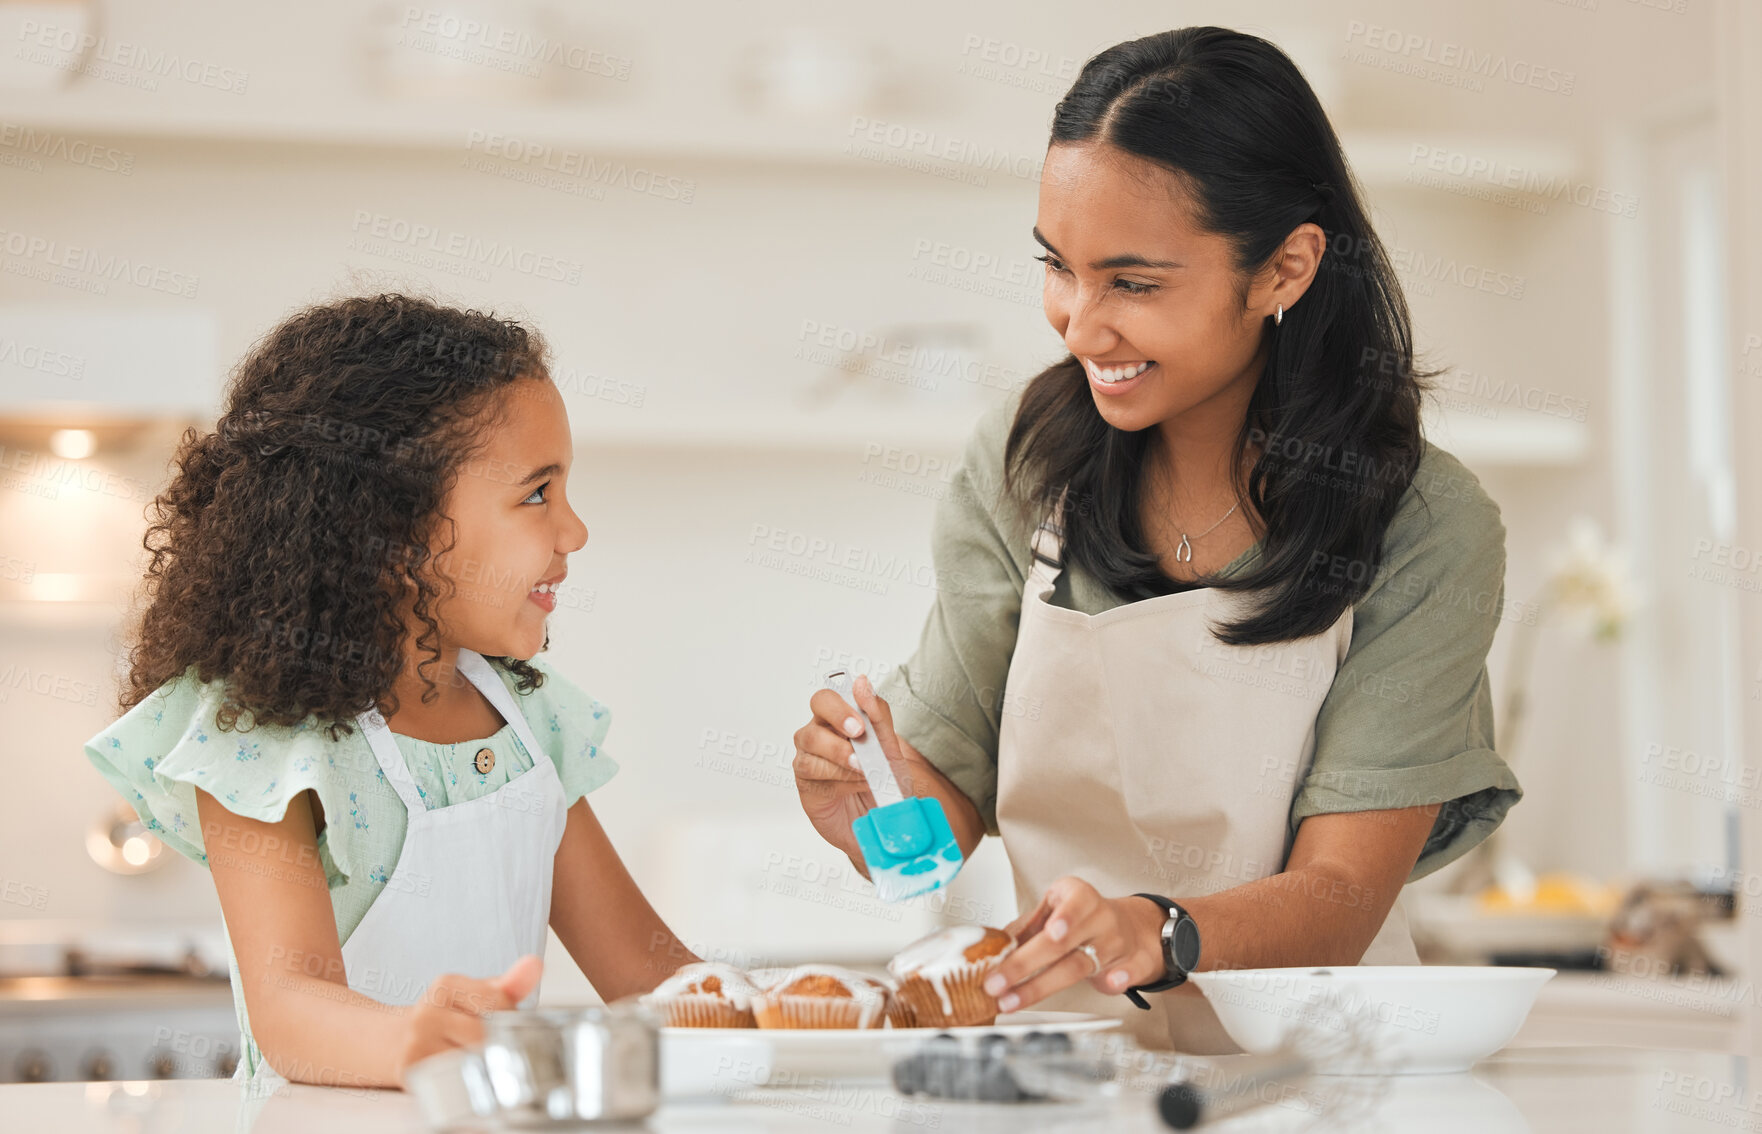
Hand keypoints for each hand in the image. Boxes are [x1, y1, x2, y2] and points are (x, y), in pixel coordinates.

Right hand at [395, 954, 542, 1081]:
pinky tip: (456, 1070)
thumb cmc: (443, 1018)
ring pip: (475, 1058)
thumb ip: (508, 985)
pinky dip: (465, 1079)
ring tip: (470, 1056)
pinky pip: (457, 1079)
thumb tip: (535, 965)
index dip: (508, 1017)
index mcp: (446, 985)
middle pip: (488, 1033)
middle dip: (495, 1042)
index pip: (499, 1003)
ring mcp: (415, 1043)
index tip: (498, 1022)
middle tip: (484, 1043)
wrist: (392, 1043)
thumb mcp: (474, 994)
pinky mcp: (411, 1072)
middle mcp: (426, 1012)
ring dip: (482, 1063)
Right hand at [792, 675, 959, 872]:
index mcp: (841, 718)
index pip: (833, 694)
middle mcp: (821, 731)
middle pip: (818, 705)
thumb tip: (863, 683)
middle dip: (839, 716)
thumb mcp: (891, 749)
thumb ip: (878, 717)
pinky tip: (855, 784)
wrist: (882, 820)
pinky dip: (837, 777)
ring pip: (811, 739)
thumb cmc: (884, 781)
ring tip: (864, 769)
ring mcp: (809, 756)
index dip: (845, 700)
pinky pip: (811, 771)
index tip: (862, 715)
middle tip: (859, 734)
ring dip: (841, 754)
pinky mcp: (805, 782)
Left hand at [983, 878, 1166, 1011]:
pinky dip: (1120, 979)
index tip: (1050, 932)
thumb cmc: (1085, 920)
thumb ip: (1027, 928)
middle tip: (995, 982)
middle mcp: (1098, 918)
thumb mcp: (1056, 911)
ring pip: (1079, 966)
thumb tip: (989, 945)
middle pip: (1061, 944)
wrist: (1132, 927)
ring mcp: (1116, 942)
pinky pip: (1128, 972)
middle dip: (1023, 965)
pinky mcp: (1132, 964)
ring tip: (1012, 1000)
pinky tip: (1110, 983)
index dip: (1062, 918)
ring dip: (1041, 986)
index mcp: (1079, 897)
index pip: (1072, 903)